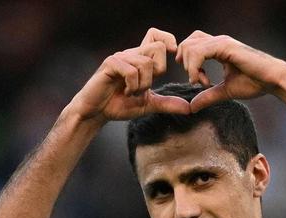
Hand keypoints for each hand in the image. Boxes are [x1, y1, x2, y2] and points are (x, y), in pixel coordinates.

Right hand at [70, 28, 190, 121]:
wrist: (96, 113)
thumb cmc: (119, 105)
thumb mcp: (148, 105)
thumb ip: (167, 104)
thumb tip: (188, 108)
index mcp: (141, 59)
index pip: (157, 36)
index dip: (168, 40)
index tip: (171, 58)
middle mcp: (132, 54)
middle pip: (158, 47)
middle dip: (159, 70)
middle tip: (146, 86)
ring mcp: (120, 57)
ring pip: (146, 63)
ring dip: (143, 85)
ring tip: (132, 93)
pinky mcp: (110, 64)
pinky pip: (131, 71)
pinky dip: (132, 86)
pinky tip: (124, 92)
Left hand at [176, 31, 285, 111]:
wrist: (273, 80)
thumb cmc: (255, 83)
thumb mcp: (225, 91)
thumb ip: (208, 96)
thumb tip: (191, 107)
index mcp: (218, 48)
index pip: (191, 45)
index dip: (188, 63)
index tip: (198, 82)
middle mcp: (218, 41)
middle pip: (187, 43)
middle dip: (184, 63)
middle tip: (197, 81)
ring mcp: (222, 42)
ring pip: (189, 46)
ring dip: (189, 67)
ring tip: (201, 82)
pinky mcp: (225, 46)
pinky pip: (198, 52)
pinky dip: (194, 67)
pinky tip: (202, 80)